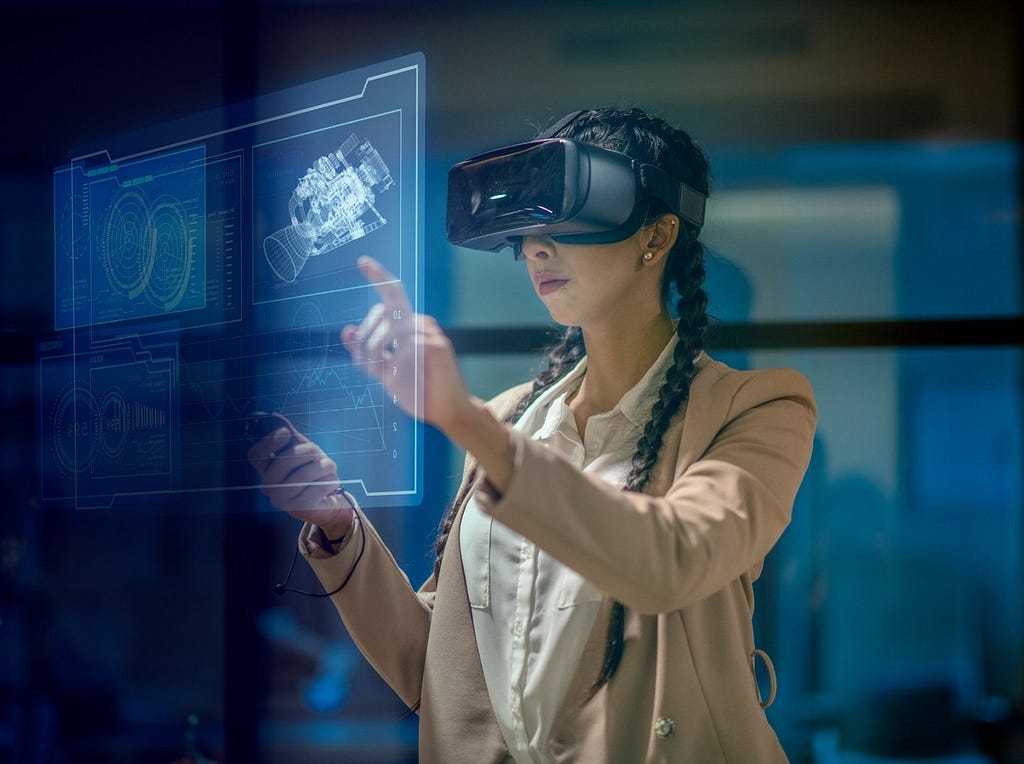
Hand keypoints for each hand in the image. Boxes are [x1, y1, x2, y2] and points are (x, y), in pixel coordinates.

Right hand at [247, 419, 353, 537]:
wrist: (326, 500)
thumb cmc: (312, 473)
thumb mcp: (303, 453)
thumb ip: (292, 438)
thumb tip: (277, 418)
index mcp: (265, 471)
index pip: (255, 456)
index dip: (269, 441)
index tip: (285, 432)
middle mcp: (268, 487)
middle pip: (282, 464)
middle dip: (303, 452)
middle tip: (315, 449)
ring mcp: (282, 501)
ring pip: (303, 476)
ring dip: (321, 465)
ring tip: (328, 465)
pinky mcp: (300, 509)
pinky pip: (318, 488)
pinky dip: (330, 480)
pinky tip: (331, 480)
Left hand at [341, 256, 472, 434]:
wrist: (448, 411)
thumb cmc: (419, 390)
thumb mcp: (385, 370)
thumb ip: (366, 353)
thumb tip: (346, 331)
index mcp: (409, 325)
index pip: (392, 295)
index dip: (378, 276)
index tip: (362, 262)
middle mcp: (420, 323)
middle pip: (380, 314)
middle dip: (364, 341)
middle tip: (367, 366)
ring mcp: (430, 333)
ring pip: (388, 332)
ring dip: (375, 356)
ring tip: (382, 376)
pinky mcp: (436, 347)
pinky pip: (403, 349)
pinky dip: (395, 366)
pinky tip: (403, 378)